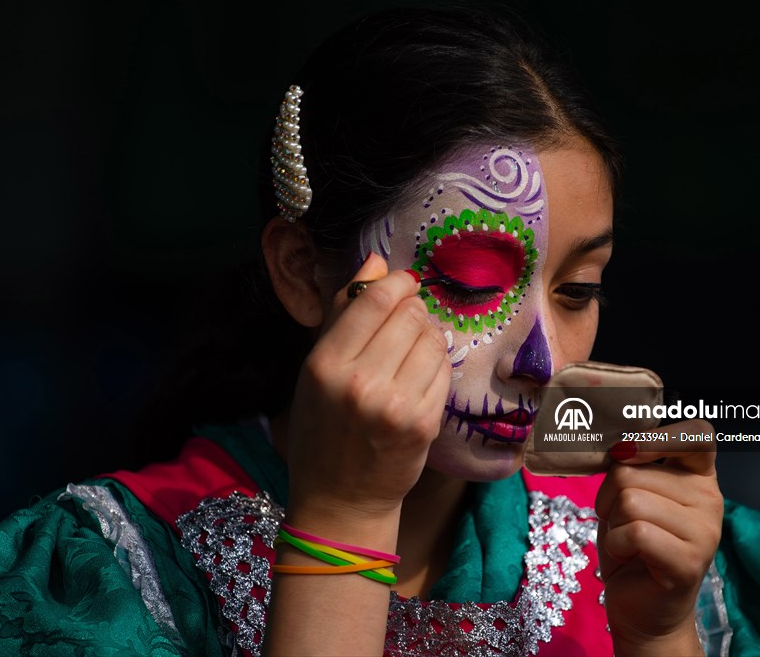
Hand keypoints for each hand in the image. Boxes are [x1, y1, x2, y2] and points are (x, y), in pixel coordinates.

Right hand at [284, 253, 452, 522]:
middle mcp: (360, 383)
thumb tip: (376, 262)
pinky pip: (445, 370)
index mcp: (325, 364)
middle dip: (413, 311)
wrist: (341, 498)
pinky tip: (421, 376)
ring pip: (433, 339)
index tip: (404, 283)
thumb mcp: (315, 370)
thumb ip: (342, 313)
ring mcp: (396, 405)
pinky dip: (438, 365)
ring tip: (411, 353)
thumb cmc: (323, 429)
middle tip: (405, 324)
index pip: (374, 300)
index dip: (397, 283)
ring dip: (428, 337)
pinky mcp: (424, 423)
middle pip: (410, 315)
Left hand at [595, 421, 722, 654]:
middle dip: (609, 496)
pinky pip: (633, 531)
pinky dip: (616, 544)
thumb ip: (632, 465)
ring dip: (612, 523)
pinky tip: (628, 557)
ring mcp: (705, 531)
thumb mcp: (629, 494)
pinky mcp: (690, 561)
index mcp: (699, 476)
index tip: (626, 454)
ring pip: (630, 500)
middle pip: (633, 470)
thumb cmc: (632, 545)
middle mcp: (710, 498)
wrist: (640, 607)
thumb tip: (621, 444)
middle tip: (622, 522)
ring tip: (627, 541)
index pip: (695, 432)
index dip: (653, 437)